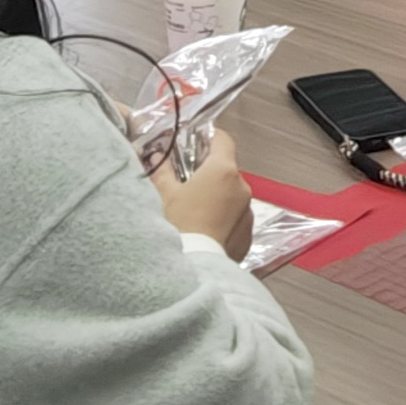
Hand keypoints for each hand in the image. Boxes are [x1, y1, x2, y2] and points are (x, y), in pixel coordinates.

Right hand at [155, 136, 255, 261]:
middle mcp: (242, 186)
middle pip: (226, 169)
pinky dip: (224, 218)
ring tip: (195, 212)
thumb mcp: (165, 194)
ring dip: (218, 196)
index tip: (195, 144)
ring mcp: (248, 211)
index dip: (209, 138)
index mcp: (223, 170)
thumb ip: (162, 170)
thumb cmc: (179, 224)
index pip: (223, 139)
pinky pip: (236, 217)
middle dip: (209, 172)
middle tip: (187, 183)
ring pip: (232, 194)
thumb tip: (156, 155)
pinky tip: (206, 230)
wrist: (195, 266)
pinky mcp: (249, 233)